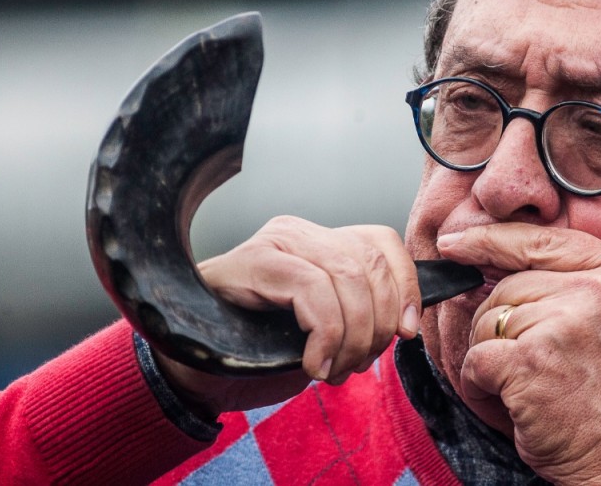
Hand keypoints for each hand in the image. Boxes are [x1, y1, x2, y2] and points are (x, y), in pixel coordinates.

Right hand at [153, 216, 421, 417]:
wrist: (192, 368)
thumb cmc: (258, 349)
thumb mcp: (323, 329)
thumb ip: (359, 313)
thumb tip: (409, 321)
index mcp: (321, 241)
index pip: (382, 244)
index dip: (406, 287)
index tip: (408, 333)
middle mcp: (299, 232)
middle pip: (370, 263)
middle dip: (379, 323)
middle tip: (358, 364)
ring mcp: (275, 243)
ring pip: (347, 277)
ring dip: (353, 336)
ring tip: (334, 369)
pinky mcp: (253, 262)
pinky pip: (312, 292)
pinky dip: (325, 336)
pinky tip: (313, 365)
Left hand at [444, 205, 600, 484]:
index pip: (542, 240)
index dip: (492, 240)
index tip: (455, 242)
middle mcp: (596, 291)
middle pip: (507, 284)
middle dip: (502, 324)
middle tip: (527, 363)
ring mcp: (563, 325)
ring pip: (489, 320)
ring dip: (492, 356)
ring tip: (526, 386)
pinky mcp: (530, 362)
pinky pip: (477, 358)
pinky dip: (480, 386)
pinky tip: (511, 404)